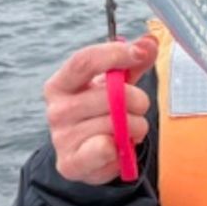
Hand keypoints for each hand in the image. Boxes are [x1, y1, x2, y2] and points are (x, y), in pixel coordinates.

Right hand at [42, 34, 159, 184]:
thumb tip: (150, 42)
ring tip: (128, 131)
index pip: (84, 61)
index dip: (115, 54)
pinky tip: (117, 148)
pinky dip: (122, 148)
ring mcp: (61, 137)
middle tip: (138, 108)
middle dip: (138, 100)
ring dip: (135, 128)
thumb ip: (133, 63)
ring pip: (118, 124)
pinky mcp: (71, 163)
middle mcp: (56, 109)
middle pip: (110, 95)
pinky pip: (109, 149)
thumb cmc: (100, 114)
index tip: (140, 53)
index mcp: (60, 84)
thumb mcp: (115, 85)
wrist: (87, 157)